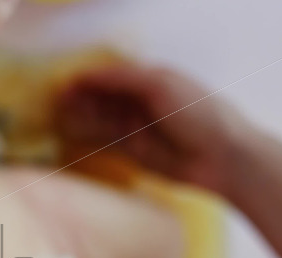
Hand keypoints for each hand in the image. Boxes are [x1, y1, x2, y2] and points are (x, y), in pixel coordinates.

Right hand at [56, 63, 257, 200]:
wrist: (223, 158)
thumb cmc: (198, 114)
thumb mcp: (161, 86)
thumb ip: (124, 79)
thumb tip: (90, 75)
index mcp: (152, 81)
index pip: (113, 76)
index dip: (90, 79)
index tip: (67, 84)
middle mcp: (142, 103)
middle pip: (104, 98)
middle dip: (82, 98)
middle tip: (58, 102)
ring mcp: (138, 129)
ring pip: (102, 120)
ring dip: (82, 117)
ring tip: (60, 116)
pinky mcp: (135, 153)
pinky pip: (106, 142)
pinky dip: (89, 138)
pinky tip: (72, 134)